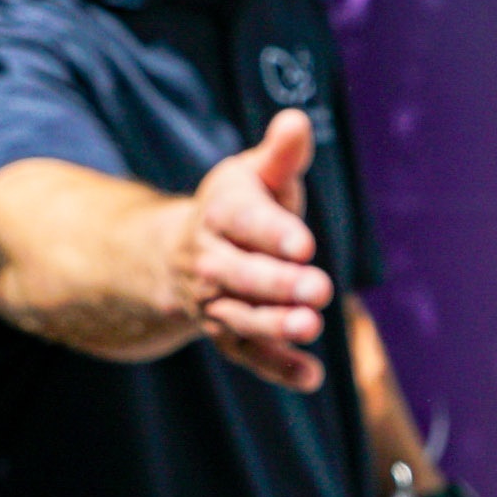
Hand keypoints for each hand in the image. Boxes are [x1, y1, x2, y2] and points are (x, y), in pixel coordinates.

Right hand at [171, 109, 333, 389]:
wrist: (177, 254)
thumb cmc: (237, 206)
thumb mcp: (254, 175)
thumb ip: (282, 155)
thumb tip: (298, 120)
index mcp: (220, 214)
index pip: (245, 223)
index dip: (273, 233)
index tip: (304, 243)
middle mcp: (210, 261)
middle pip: (241, 275)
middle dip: (278, 284)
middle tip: (320, 288)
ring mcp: (214, 302)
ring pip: (241, 318)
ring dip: (275, 327)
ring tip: (312, 326)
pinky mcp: (226, 334)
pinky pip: (247, 354)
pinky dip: (277, 368)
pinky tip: (312, 377)